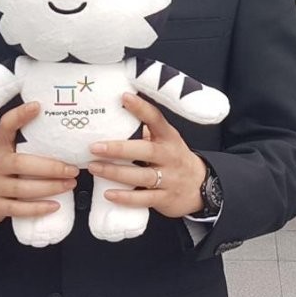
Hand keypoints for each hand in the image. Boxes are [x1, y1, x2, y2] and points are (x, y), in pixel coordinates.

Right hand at [0, 102, 78, 227]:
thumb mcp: (4, 150)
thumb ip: (23, 140)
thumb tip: (58, 127)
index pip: (5, 126)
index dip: (20, 116)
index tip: (37, 106)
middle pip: (21, 164)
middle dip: (50, 167)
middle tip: (71, 168)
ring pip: (22, 189)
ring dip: (49, 187)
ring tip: (70, 183)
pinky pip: (18, 209)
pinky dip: (38, 208)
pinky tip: (55, 205)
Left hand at [87, 93, 206, 217]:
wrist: (201, 187)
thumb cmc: (175, 159)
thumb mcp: (167, 141)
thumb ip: (147, 130)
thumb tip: (120, 114)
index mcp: (169, 138)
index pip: (156, 119)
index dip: (141, 108)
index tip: (124, 97)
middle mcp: (169, 156)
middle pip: (145, 150)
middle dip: (119, 148)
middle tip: (95, 147)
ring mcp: (169, 178)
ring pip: (141, 176)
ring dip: (115, 172)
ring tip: (94, 167)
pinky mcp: (165, 198)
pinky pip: (143, 199)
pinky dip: (125, 197)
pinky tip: (108, 193)